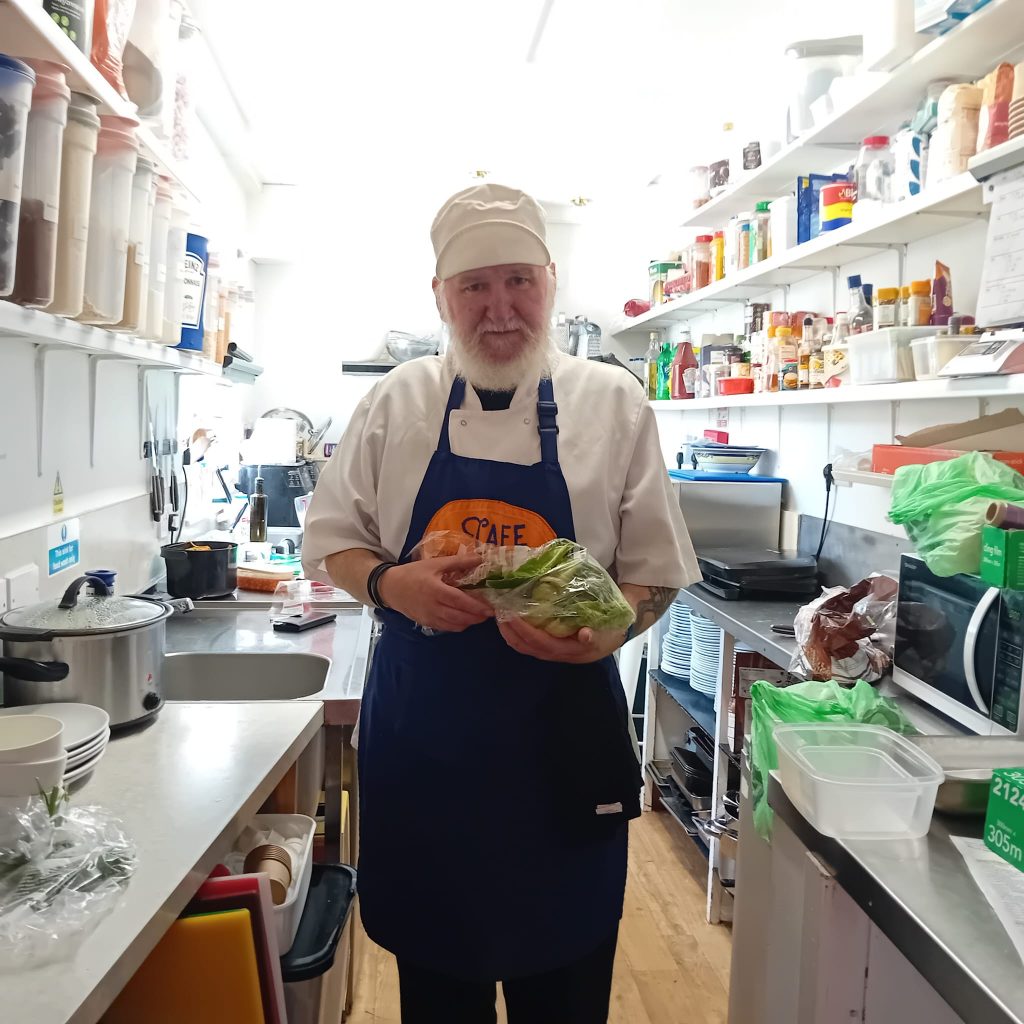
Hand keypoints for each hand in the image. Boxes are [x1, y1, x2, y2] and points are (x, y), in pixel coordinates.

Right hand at [378, 555, 493, 632]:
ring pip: (454, 625)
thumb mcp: (435, 563)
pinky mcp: (427, 623)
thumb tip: (479, 558)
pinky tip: (464, 619)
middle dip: (477, 617)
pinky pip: (446, 628)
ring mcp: (429, 618)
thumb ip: (458, 562)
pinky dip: (458, 625)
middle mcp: (433, 607)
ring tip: (480, 617)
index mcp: (436, 590)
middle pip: (460, 616)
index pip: (460, 601)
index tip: (490, 608)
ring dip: (469, 622)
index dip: (476, 606)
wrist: (391, 587)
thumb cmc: (413, 573)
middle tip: (490, 613)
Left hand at [497, 616, 625, 663]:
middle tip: (498, 612)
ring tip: (499, 616)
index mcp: (571, 650)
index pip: (542, 643)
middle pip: (529, 647)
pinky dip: (516, 634)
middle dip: (511, 631)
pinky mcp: (550, 647)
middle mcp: (559, 654)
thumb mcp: (608, 632)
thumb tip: (585, 635)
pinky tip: (510, 622)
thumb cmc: (609, 630)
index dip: (525, 631)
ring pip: (526, 647)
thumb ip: (596, 635)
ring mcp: (553, 652)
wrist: (614, 636)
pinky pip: (529, 644)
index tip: (512, 616)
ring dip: (510, 633)